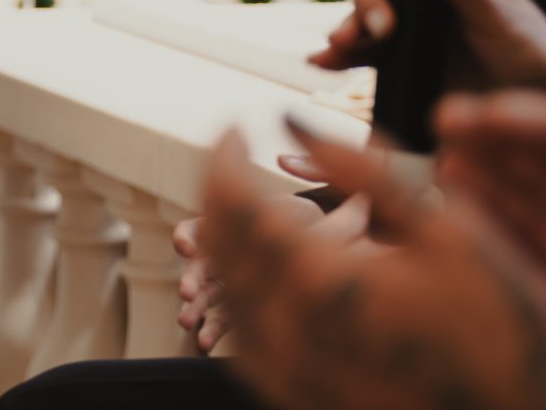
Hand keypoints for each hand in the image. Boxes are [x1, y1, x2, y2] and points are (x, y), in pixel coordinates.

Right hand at [175, 192, 370, 351]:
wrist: (322, 267)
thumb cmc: (325, 240)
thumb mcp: (333, 229)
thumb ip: (340, 220)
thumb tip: (357, 202)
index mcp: (240, 227)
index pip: (205, 227)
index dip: (191, 235)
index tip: (188, 246)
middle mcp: (231, 252)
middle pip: (202, 263)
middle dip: (192, 277)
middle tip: (188, 291)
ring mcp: (232, 283)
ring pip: (207, 294)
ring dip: (195, 307)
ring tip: (188, 321)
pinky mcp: (239, 310)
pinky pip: (222, 318)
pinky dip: (212, 329)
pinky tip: (205, 343)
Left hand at [201, 125, 545, 409]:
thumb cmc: (501, 321)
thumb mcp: (446, 229)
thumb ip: (362, 168)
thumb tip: (289, 119)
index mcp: (323, 281)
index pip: (233, 201)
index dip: (222, 153)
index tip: (235, 126)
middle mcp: (292, 332)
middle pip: (218, 241)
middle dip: (217, 187)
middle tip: (234, 155)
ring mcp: (291, 374)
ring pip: (224, 289)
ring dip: (223, 238)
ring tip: (247, 202)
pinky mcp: (298, 398)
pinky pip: (244, 335)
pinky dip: (241, 291)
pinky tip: (263, 267)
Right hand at [312, 0, 545, 95]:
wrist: (541, 110)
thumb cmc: (535, 51)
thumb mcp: (505, 18)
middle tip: (386, 28)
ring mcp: (409, 24)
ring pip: (363, 13)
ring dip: (348, 25)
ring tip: (342, 45)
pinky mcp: (400, 59)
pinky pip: (363, 53)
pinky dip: (339, 56)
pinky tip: (322, 61)